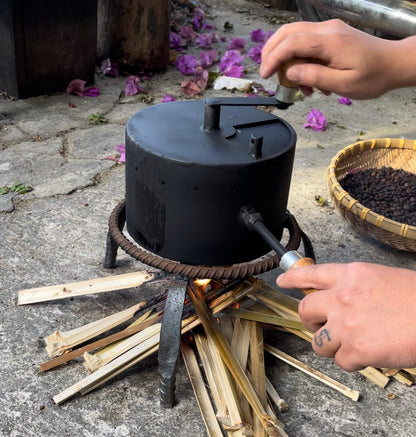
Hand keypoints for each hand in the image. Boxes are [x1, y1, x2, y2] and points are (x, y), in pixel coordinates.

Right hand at [260, 19, 415, 98]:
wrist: (393, 63)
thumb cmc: (372, 77)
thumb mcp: (343, 84)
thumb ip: (315, 76)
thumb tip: (291, 72)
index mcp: (330, 42)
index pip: (291, 43)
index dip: (273, 58)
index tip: (264, 75)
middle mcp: (327, 30)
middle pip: (288, 32)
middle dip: (271, 51)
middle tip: (267, 72)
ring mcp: (329, 30)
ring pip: (294, 34)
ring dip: (283, 54)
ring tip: (289, 79)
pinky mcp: (331, 34)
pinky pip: (305, 40)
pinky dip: (296, 55)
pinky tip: (304, 75)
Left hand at [276, 262, 415, 370]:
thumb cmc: (415, 298)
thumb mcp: (381, 278)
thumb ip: (354, 286)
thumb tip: (340, 298)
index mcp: (350, 275)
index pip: (310, 274)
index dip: (292, 279)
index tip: (282, 282)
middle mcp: (342, 297)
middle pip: (305, 309)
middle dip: (310, 321)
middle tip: (320, 326)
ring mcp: (346, 324)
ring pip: (318, 341)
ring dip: (331, 345)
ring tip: (351, 343)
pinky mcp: (356, 350)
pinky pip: (341, 361)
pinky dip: (352, 361)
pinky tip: (369, 354)